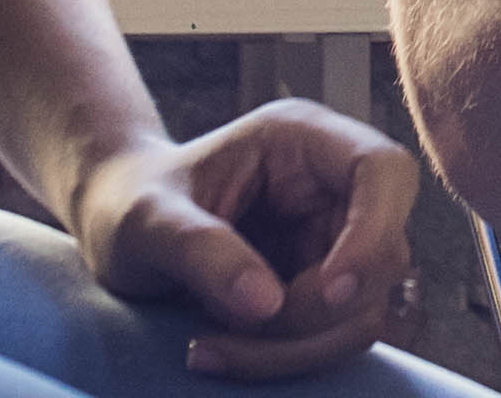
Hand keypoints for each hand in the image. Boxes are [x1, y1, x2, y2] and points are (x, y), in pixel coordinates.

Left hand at [69, 100, 420, 380]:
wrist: (116, 226)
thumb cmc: (128, 201)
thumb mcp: (146, 220)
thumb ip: (202, 250)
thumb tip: (266, 303)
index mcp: (302, 141)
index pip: (384, 171)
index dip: (374, 232)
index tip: (327, 290)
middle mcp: (331, 188)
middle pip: (382, 256)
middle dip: (315, 313)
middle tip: (235, 329)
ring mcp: (331, 240)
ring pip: (363, 310)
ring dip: (298, 346)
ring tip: (215, 348)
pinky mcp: (320, 289)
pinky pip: (332, 338)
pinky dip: (285, 359)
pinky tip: (223, 351)